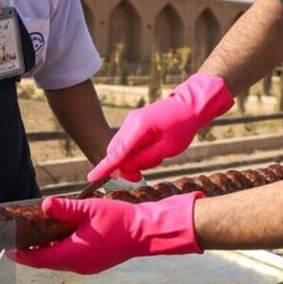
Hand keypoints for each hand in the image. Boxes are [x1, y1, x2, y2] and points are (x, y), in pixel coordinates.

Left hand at [9, 193, 203, 274]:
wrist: (145, 233)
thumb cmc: (119, 220)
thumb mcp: (90, 209)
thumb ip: (66, 208)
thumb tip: (45, 205)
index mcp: (73, 254)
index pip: (38, 258)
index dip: (21, 254)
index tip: (6, 249)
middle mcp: (78, 265)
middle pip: (46, 262)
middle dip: (30, 252)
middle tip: (15, 241)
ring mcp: (87, 266)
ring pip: (58, 261)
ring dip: (45, 251)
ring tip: (33, 237)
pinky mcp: (94, 263)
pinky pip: (70, 259)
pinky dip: (59, 251)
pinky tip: (57, 237)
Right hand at [88, 73, 233, 182]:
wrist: (190, 106)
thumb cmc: (182, 127)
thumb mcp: (167, 149)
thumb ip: (144, 159)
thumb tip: (124, 168)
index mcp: (139, 128)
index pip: (117, 153)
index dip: (104, 167)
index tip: (91, 178)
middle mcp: (130, 123)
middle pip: (116, 152)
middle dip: (124, 167)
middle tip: (140, 177)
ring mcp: (131, 121)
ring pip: (121, 148)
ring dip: (132, 159)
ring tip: (155, 157)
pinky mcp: (134, 122)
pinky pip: (127, 142)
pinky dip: (135, 151)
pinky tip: (152, 150)